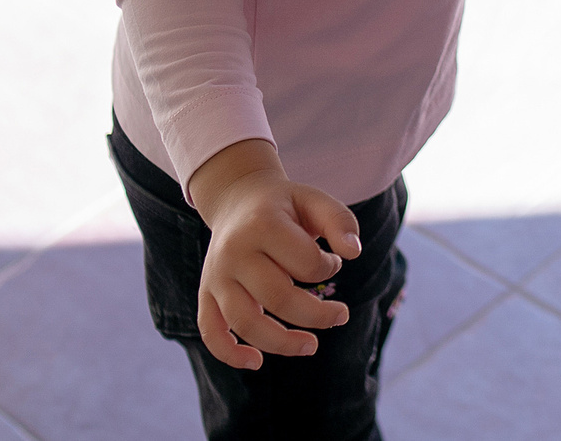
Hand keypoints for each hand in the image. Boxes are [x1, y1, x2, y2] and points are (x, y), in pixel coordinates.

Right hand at [185, 140, 359, 369]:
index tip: (331, 262)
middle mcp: (234, 252)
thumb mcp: (314, 200)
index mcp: (262, 224)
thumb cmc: (284, 205)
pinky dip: (229, 354)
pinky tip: (256, 362)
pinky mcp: (206, 294)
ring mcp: (216, 276)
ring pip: (246, 322)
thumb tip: (354, 253)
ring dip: (281, 343)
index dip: (328, 268)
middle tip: (341, 316)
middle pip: (278, 298)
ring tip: (311, 346)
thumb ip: (339, 221)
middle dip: (316, 315)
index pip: (305, 263)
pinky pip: (211, 331)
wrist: (237, 199)